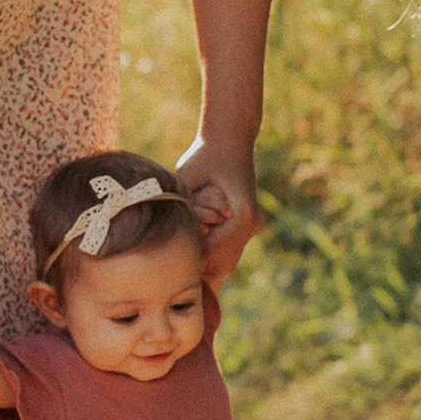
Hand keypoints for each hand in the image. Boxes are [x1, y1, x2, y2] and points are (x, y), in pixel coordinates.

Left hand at [175, 136, 259, 284]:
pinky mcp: (248, 225)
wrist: (230, 140)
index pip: (214, 250)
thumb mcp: (187, 178)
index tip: (170, 266)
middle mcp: (251, 222)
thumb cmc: (204, 156)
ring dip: (206, 269)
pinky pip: (230, 253)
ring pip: (228, 264)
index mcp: (242, 212)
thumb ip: (182, 208)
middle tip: (171, 279)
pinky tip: (192, 263)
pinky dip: (212, 260)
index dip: (192, 258)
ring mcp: (252, 225)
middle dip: (198, 271)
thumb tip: (168, 233)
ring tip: (179, 275)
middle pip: (223, 264)